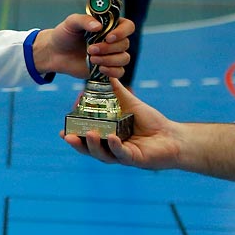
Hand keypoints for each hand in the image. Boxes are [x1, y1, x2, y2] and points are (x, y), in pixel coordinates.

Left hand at [33, 13, 131, 79]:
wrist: (55, 53)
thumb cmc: (64, 34)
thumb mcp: (71, 23)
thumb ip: (84, 20)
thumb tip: (98, 26)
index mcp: (109, 26)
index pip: (128, 26)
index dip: (122, 32)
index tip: (108, 37)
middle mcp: (113, 40)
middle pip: (125, 44)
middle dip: (108, 48)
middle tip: (90, 49)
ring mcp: (111, 55)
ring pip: (124, 59)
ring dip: (109, 60)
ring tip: (92, 59)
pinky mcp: (107, 68)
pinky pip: (119, 72)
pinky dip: (111, 71)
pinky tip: (100, 69)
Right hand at [61, 78, 184, 170]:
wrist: (172, 135)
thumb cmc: (151, 122)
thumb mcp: (131, 104)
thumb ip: (117, 92)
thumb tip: (106, 75)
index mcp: (107, 137)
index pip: (86, 138)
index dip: (73, 136)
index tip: (62, 131)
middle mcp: (111, 148)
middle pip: (90, 149)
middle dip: (77, 144)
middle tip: (66, 135)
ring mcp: (122, 155)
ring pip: (103, 154)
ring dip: (93, 145)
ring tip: (89, 133)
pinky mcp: (134, 159)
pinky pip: (122, 154)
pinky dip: (115, 146)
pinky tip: (112, 137)